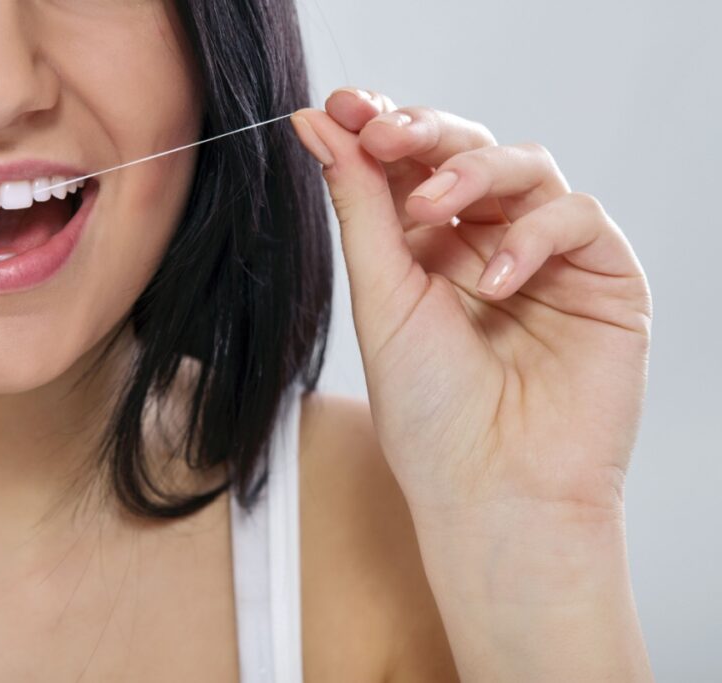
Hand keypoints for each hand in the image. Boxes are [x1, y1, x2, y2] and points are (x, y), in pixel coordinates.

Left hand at [291, 89, 651, 526]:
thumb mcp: (381, 298)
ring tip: (428, 207)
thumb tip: (318, 123)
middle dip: (423, 132)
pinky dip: (533, 235)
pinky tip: (496, 281)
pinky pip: (576, 216)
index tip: (340, 106)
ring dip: (472, 170)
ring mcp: (546, 260)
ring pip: (525, 166)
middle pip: (465, 151)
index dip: (380, 128)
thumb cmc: (429, 415)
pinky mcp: (603, 278)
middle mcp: (485, 247)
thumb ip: (360, 206)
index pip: (410, 167)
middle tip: (383, 130)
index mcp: (427, 252)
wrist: (492, 495)